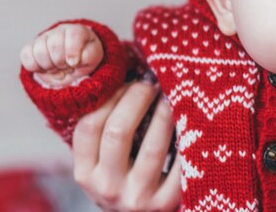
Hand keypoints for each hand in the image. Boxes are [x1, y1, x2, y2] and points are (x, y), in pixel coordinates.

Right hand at [20, 23, 102, 85]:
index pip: (74, 34)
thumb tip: (73, 60)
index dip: (72, 51)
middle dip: (61, 62)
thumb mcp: (93, 58)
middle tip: (67, 67)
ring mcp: (43, 38)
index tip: (74, 63)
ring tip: (58, 68)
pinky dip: (36, 67)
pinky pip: (26, 57)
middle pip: (54, 45)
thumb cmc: (84, 59)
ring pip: (39, 51)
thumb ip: (88, 56)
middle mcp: (59, 31)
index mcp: (78, 30)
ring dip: (49, 66)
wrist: (73, 65)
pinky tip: (46, 68)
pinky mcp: (30, 47)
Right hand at [72, 78, 180, 211]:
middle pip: (118, 131)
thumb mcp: (104, 164)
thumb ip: (105, 132)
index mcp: (85, 173)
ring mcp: (136, 199)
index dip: (110, 97)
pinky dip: (187, 139)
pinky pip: (180, 164)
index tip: (128, 81)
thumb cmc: (126, 180)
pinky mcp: (165, 204)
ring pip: (153, 146)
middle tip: (152, 84)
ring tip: (173, 97)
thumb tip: (124, 76)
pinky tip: (191, 122)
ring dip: (165, 114)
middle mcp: (106, 188)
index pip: (89, 126)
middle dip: (138, 98)